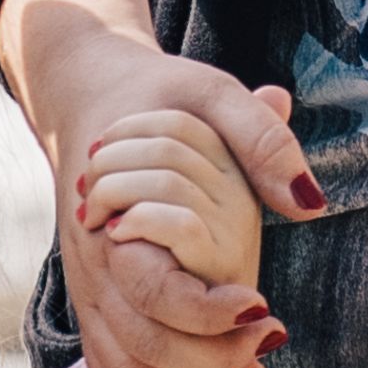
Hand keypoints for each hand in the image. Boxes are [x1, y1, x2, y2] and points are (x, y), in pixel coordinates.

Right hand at [0, 0, 306, 367]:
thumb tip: (310, 202)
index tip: (265, 306)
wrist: (91, 98)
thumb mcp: (211, 94)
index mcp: (113, 217)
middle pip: (144, 346)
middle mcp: (93, 266)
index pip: (156, 291)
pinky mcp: (95, 309)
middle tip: (272, 342)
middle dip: (214, 361)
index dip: (212, 313)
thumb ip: (260, 139)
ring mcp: (89, 293)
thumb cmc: (160, 96)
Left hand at [81, 115, 266, 299]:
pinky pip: (180, 225)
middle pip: (170, 152)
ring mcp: (233, 232)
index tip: (99, 147)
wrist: (125, 231)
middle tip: (86, 190)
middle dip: (110, 165)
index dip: (130, 129)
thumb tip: (282, 99)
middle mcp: (240, 196)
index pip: (180, 125)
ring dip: (112, 192)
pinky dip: (139, 221)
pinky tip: (116, 234)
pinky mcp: (218, 267)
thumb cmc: (139, 175)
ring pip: (168, 185)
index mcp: (235, 160)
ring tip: (94, 215)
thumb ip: (240, 120)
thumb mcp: (191, 131)